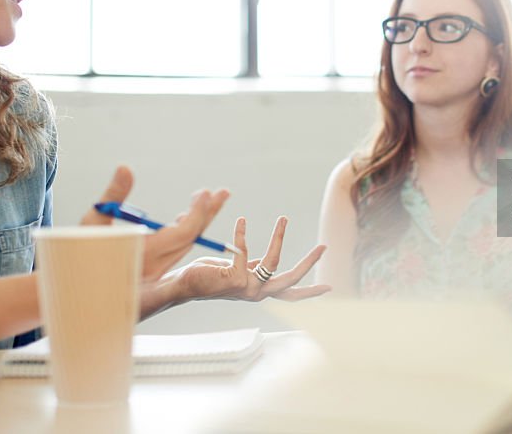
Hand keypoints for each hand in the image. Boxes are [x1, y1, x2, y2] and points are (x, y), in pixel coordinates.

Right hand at [81, 165, 229, 280]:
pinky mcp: (151, 271)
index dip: (198, 213)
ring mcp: (154, 270)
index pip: (183, 233)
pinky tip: (184, 218)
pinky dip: (185, 232)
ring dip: (200, 222)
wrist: (72, 293)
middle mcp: (155, 265)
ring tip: (212, 200)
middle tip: (223, 192)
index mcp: (145, 255)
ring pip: (185, 245)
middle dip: (208, 213)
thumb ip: (112, 196)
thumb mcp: (92, 223)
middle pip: (191, 238)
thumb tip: (126, 167)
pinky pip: (174, 250)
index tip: (206, 193)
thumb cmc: (77, 256)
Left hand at [169, 215, 330, 302]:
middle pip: (291, 281)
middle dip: (308, 263)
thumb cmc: (208, 276)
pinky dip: (242, 234)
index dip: (310, 290)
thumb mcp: (238, 270)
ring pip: (274, 262)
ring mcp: (247, 289)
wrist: (183, 284)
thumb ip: (254, 267)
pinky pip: (246, 251)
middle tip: (323, 247)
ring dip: (279, 237)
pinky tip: (241, 222)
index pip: (290, 292)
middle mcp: (256, 293)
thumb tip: (265, 260)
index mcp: (259, 290)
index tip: (328, 287)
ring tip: (283, 218)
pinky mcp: (235, 281)